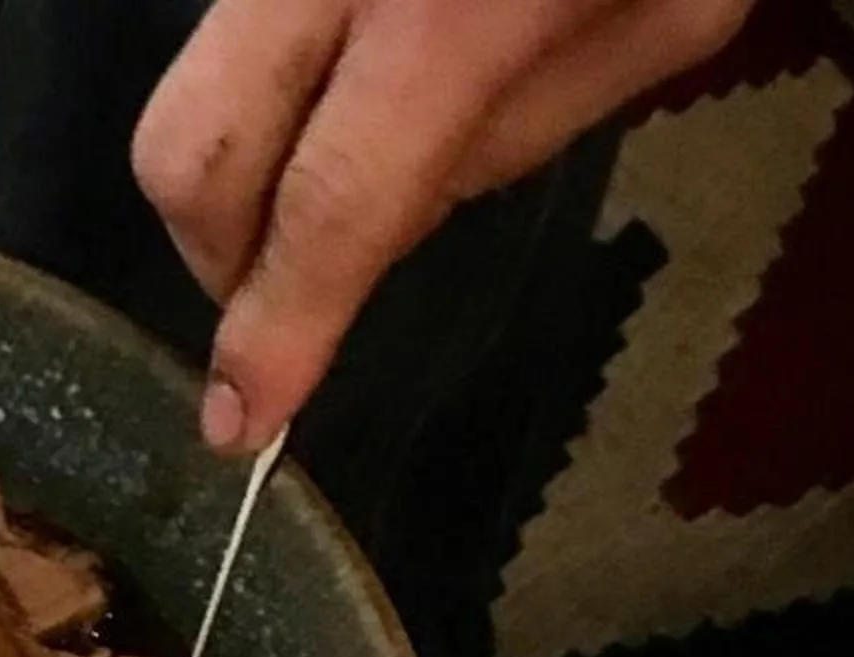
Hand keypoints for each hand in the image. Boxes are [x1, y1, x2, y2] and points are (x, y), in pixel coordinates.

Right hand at [132, 0, 747, 449]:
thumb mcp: (663, 25)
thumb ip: (512, 142)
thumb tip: (378, 227)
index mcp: (456, 14)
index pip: (328, 209)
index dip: (275, 329)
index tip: (241, 420)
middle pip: (189, 149)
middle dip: (215, 252)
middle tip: (279, 285)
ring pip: (190, 86)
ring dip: (242, 164)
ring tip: (343, 152)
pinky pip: (238, 27)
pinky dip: (274, 82)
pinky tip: (359, 69)